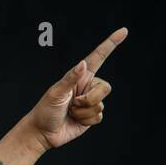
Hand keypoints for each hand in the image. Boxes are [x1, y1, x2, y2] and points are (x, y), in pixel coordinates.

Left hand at [25, 27, 127, 150]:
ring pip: (100, 105)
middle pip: (106, 88)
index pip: (98, 57)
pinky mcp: (91, 116)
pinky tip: (75, 120)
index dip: (111, 44)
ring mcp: (90, 101)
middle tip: (73, 104)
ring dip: (83, 112)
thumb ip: (70, 79)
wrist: (41, 133)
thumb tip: (83, 64)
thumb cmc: (45, 110)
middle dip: (90, 99)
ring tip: (70, 113)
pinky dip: (85, 120)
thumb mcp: (56, 93)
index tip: (123, 31)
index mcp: (80, 76)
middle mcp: (87, 87)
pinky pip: (98, 117)